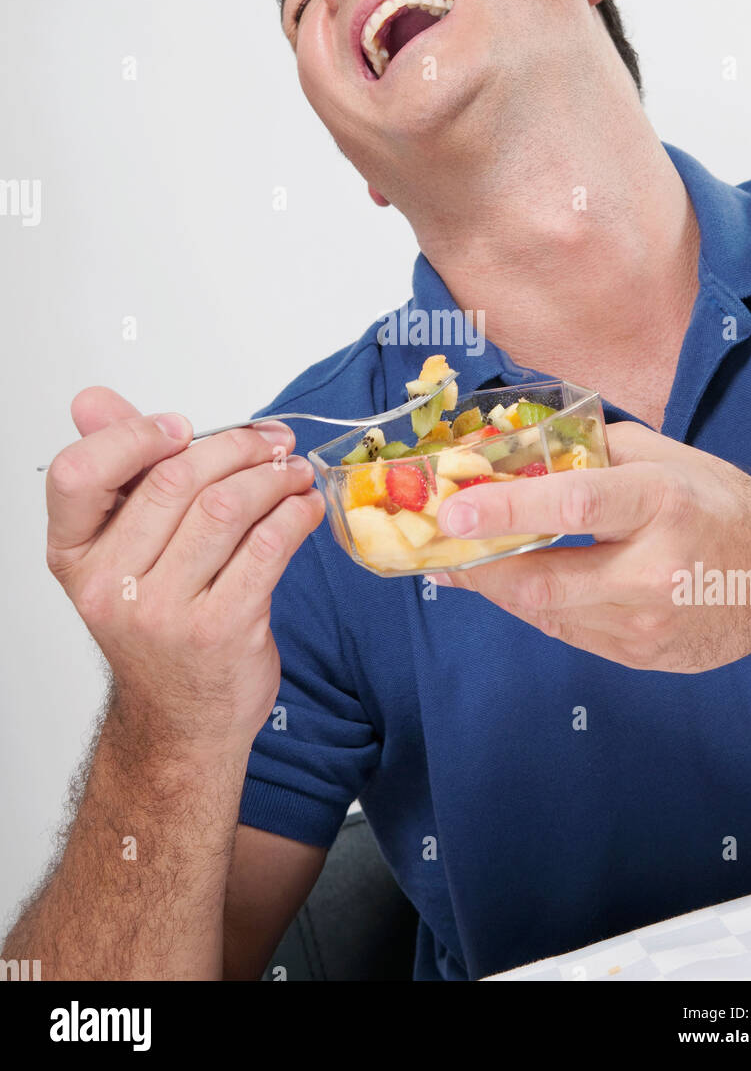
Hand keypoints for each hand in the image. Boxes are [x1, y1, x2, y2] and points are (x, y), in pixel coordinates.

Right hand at [45, 388, 323, 753]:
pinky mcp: (221, 629)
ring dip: (273, 476)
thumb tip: (92, 400)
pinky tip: (305, 506)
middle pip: (174, 482)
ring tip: (293, 471)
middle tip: (271, 441)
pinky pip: (267, 546)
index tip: (183, 426)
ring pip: (225, 508)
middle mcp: (109, 585)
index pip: (78, 475)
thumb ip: (118, 472)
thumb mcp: (122, 552)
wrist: (181, 721)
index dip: (134, 436)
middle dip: (235, 447)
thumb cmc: (158, 625)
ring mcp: (164, 612)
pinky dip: (295, 514)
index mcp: (75, 555)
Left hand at [430, 422, 750, 671]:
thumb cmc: (717, 504)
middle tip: (439, 548)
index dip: (506, 509)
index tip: (454, 511)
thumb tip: (514, 446)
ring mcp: (650, 624)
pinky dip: (535, 607)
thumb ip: (591, 449)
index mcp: (662, 503)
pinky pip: (568, 632)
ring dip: (498, 588)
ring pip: (548, 613)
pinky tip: (517, 584)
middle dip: (481, 567)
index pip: (574, 505)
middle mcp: (656, 569)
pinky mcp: (643, 657)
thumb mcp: (664, 457)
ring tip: (462, 564)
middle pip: (546, 580)